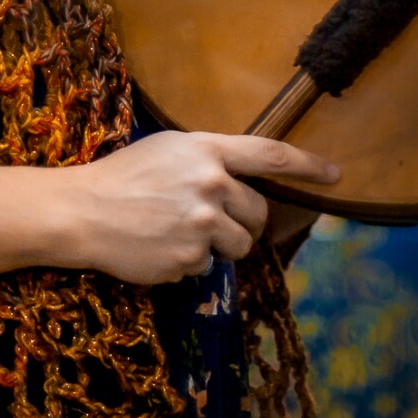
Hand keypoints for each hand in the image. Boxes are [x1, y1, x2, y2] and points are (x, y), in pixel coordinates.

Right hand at [65, 132, 338, 285]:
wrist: (82, 211)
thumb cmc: (123, 175)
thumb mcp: (169, 149)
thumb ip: (209, 160)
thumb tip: (241, 182)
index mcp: (207, 150)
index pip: (270, 155)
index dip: (308, 165)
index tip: (335, 175)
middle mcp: (211, 184)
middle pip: (259, 214)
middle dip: (244, 222)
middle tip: (210, 219)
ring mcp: (201, 224)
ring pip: (239, 246)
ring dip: (218, 246)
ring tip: (178, 232)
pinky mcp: (189, 259)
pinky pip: (206, 267)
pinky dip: (188, 262)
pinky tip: (159, 247)